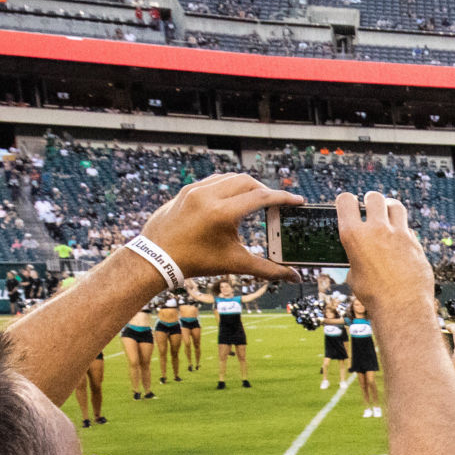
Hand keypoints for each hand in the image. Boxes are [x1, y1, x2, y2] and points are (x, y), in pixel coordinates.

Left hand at [138, 173, 302, 283]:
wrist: (156, 257)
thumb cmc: (195, 261)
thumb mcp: (234, 263)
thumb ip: (268, 269)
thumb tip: (294, 277)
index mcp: (222, 212)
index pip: (261, 197)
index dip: (283, 198)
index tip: (298, 201)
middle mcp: (208, 195)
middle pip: (248, 182)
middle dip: (266, 191)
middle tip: (277, 204)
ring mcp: (195, 189)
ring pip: (231, 177)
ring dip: (247, 186)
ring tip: (256, 200)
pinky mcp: (186, 190)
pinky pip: (214, 180)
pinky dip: (229, 186)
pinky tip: (233, 198)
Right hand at [333, 192, 430, 312]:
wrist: (402, 307)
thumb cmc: (374, 295)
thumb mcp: (354, 274)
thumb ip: (356, 255)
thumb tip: (359, 254)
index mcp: (353, 235)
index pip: (345, 200)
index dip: (346, 201)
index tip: (349, 206)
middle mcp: (376, 229)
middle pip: (374, 197)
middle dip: (370, 201)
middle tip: (371, 209)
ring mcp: (399, 234)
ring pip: (395, 205)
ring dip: (390, 208)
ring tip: (388, 217)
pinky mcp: (415, 242)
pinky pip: (408, 228)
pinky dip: (403, 231)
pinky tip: (400, 242)